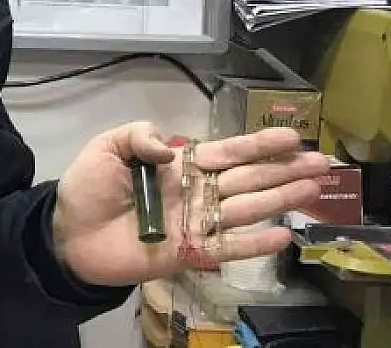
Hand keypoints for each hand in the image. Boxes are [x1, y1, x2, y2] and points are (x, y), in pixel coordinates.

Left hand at [51, 123, 329, 286]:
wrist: (67, 233)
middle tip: (323, 164)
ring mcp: (195, 223)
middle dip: (285, 171)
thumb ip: (140, 137)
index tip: (293, 136)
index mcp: (181, 165)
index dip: (259, 145)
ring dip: (280, 200)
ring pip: (246, 209)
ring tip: (314, 190)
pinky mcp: (188, 253)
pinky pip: (226, 247)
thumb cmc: (87, 187)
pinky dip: (254, 244)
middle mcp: (196, 192)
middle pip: (248, 179)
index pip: (228, 152)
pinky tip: (283, 236)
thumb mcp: (108, 147)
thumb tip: (174, 149)